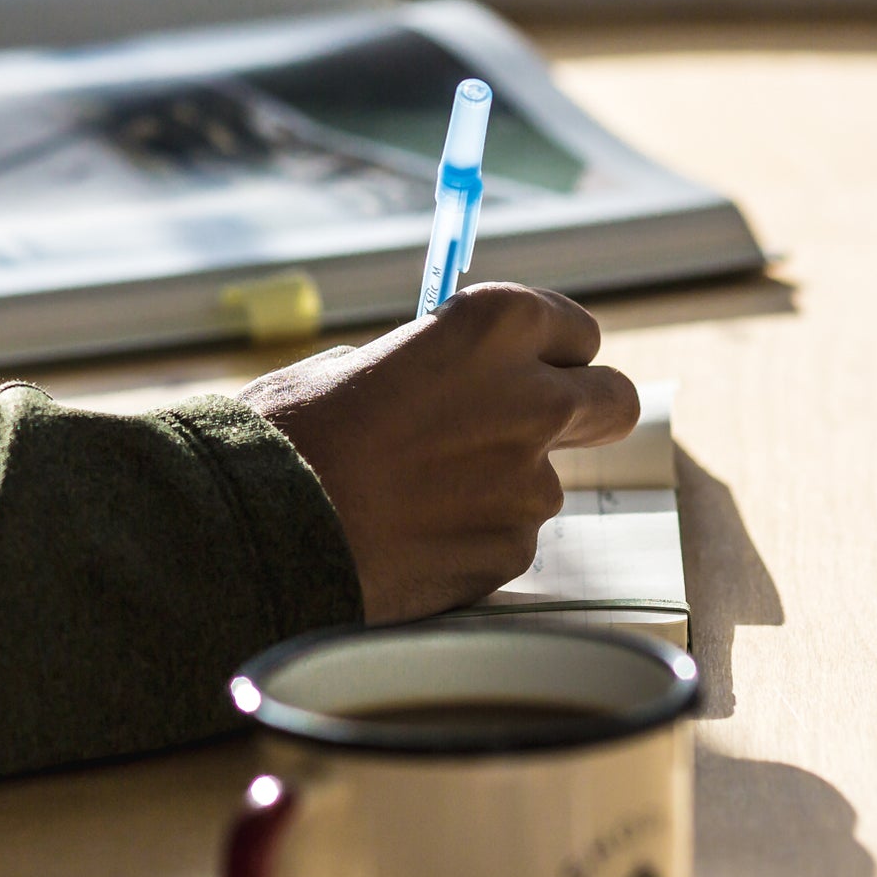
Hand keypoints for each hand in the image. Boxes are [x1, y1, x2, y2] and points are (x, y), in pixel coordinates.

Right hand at [239, 283, 640, 623]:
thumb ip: (423, 364)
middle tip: (534, 425)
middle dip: (586, 411)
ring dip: (500, 486)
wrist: (264, 527)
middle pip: (613, 400)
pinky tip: (409, 539)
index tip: (524, 366)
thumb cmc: (291, 432)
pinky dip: (470, 540)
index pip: (576, 329)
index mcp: (493, 325)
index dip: (549, 351)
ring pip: (544, 480)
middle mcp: (532, 398)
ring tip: (415, 499)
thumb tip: (441, 382)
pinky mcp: (514, 550)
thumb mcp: (354, 364)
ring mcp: (530, 481)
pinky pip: (507, 538)